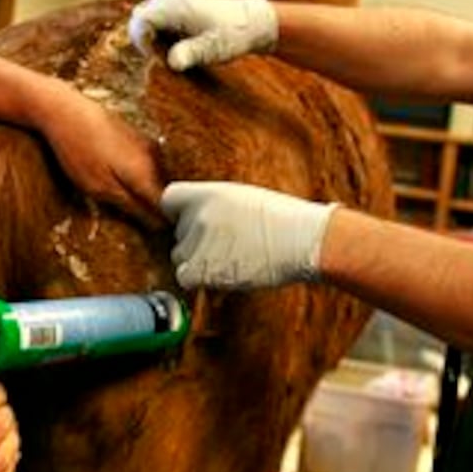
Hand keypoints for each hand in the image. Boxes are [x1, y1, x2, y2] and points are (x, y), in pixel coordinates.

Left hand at [40, 85, 165, 226]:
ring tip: (130, 202)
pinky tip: (125, 180)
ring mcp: (147, 145)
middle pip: (166, 193)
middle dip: (159, 210)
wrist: (65, 110)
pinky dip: (143, 177)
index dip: (164, 225)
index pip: (168, 208)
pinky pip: (149, 165)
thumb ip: (132, 206)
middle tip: (141, 223)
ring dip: (150, 193)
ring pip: (158, 178)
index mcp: (147, 175)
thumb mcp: (99, 188)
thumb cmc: (78, 151)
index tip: (157, 237)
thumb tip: (158, 226)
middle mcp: (154, 159)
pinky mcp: (138, 137)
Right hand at [128, 0, 277, 70]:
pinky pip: (156, 22)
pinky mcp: (176, 10)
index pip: (140, 22)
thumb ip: (191, 54)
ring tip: (174, 54)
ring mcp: (172, 3)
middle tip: (165, 60)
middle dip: (145, 42)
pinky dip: (160, 37)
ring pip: (145, 21)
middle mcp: (170, 0)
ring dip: (152, 40)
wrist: (250, 23)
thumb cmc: (232, 35)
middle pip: (138, 20)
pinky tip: (178, 48)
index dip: (143, 44)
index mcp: (175, 7)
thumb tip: (172, 63)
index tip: (159, 60)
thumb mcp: (212, 49)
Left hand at [161, 181, 336, 289]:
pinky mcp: (205, 269)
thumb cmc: (281, 221)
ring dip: (198, 261)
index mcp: (208, 193)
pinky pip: (186, 277)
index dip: (179, 213)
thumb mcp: (242, 199)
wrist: (303, 241)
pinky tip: (225, 272)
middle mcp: (199, 215)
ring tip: (232, 257)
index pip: (169, 200)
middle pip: (177, 233)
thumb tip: (190, 219)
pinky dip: (200, 279)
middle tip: (228, 244)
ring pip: (180, 257)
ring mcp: (200, 243)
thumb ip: (212, 207)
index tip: (194, 221)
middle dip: (195, 241)